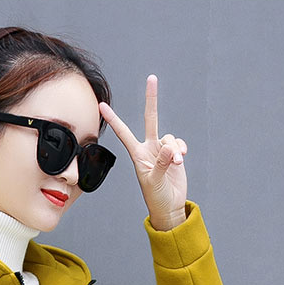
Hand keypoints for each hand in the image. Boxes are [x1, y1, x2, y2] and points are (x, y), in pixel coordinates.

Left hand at [99, 74, 187, 230]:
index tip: (102, 105)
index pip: (123, 132)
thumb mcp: (154, 181)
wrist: (169, 206)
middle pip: (151, 118)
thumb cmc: (156, 197)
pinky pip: (179, 144)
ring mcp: (162, 150)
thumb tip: (169, 147)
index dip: (114, 118)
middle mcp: (149, 148)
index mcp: (137, 154)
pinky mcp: (175, 154)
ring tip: (176, 164)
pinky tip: (181, 160)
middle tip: (152, 78)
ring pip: (170, 137)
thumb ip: (162, 163)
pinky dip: (181, 150)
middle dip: (151, 99)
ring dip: (175, 150)